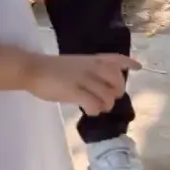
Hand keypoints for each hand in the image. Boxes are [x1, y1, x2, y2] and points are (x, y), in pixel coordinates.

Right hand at [26, 53, 141, 114]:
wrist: (32, 69)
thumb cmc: (48, 68)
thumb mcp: (72, 64)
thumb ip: (87, 70)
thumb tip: (98, 85)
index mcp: (90, 60)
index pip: (114, 58)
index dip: (128, 62)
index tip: (138, 67)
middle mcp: (90, 68)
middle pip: (117, 80)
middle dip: (117, 92)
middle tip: (109, 99)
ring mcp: (83, 79)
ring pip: (107, 95)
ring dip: (106, 105)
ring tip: (97, 108)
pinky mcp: (74, 91)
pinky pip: (93, 103)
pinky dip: (94, 110)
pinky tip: (88, 111)